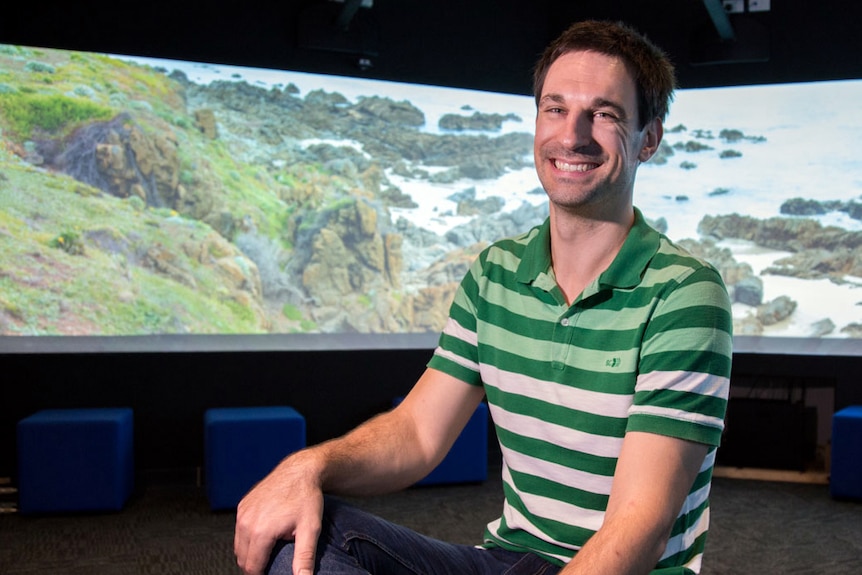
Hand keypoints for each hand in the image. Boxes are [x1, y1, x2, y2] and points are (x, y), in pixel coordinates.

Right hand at [234, 452, 324, 574]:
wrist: (301, 470)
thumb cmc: (306, 497)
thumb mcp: (310, 529)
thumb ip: (304, 558)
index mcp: (261, 531)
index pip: (252, 568)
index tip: (272, 574)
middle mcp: (246, 522)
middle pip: (243, 559)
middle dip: (255, 566)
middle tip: (272, 565)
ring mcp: (243, 512)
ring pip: (239, 546)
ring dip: (250, 553)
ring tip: (270, 552)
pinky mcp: (243, 505)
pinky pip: (239, 530)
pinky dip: (248, 538)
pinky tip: (264, 536)